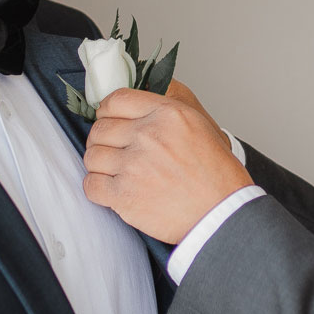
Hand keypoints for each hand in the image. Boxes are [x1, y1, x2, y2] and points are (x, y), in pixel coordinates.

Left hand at [83, 85, 250, 242]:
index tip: (109, 121)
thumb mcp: (199, 126)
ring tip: (115, 173)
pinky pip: (91, 185)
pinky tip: (112, 190)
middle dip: (103, 140)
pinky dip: (97, 188)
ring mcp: (133, 165)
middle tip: (113, 151)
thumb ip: (164, 112)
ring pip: (92, 156)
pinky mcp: (124, 195)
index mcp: (168, 114)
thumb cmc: (215, 175)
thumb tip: (133, 110)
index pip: (117, 99)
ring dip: (99, 165)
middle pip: (100, 128)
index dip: (108, 111)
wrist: (221, 214)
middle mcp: (148, 135)